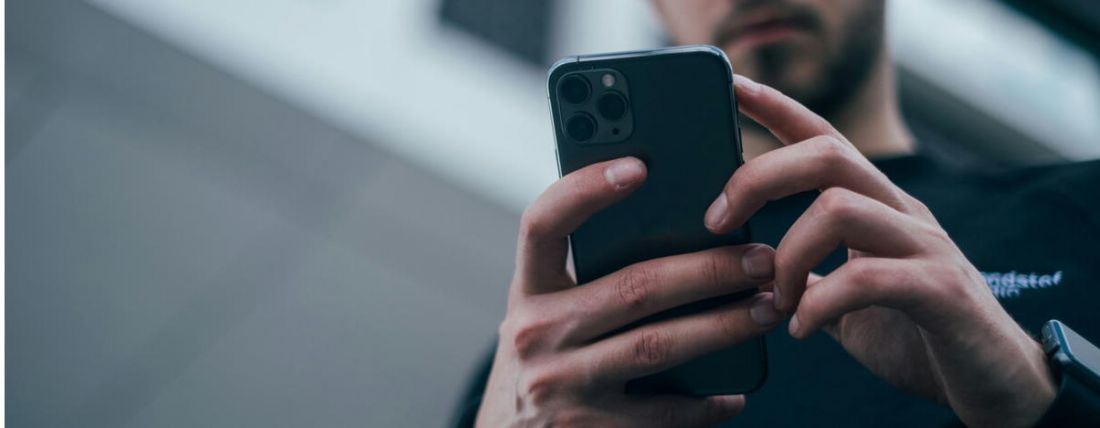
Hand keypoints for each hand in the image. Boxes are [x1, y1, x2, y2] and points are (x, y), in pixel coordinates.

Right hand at [476, 157, 782, 426]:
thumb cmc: (546, 363)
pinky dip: (705, 403)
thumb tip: (680, 228)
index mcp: (526, 290)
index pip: (542, 223)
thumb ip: (586, 276)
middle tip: (760, 258)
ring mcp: (559, 385)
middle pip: (632, 286)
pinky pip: (662, 413)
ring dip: (723, 326)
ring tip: (767, 309)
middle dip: (708, 268)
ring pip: (657, 345)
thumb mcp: (547, 314)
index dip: (585, 190)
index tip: (639, 165)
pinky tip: (734, 392)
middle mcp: (534, 333)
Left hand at [703, 75, 1055, 426]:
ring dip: (787, 255)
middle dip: (759, 177)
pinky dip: (819, 304)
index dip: (778, 110)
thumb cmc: (920, 340)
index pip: (825, 139)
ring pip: (839, 208)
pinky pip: (867, 278)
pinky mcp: (943, 291)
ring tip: (774, 300)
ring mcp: (927, 248)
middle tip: (715, 221)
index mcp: (878, 209)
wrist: (997, 385)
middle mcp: (904, 214)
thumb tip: (752, 269)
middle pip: (827, 154)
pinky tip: (802, 329)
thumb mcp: (848, 303)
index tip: (733, 87)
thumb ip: (810, 278)